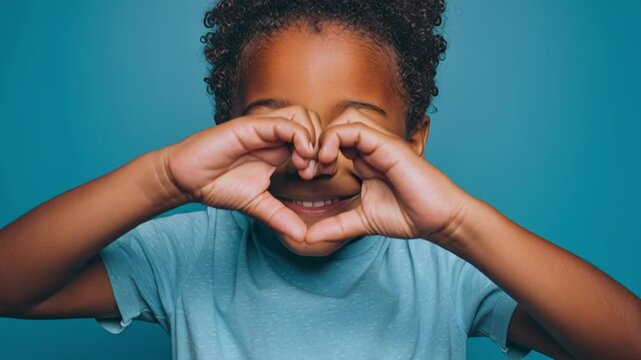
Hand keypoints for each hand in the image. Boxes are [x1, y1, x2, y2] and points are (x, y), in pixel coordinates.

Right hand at [165, 106, 318, 241]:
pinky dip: (299, 136)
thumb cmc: (218, 186)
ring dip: (312, 139)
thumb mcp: (257, 205)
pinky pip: (284, 122)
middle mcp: (274, 136)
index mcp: (278, 150)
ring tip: (305, 164)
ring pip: (303, 115)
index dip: (322, 156)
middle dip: (322, 145)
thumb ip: (280, 217)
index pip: (313, 139)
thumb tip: (302, 237)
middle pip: (314, 122)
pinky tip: (299, 157)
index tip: (318, 178)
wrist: (187, 179)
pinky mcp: (252, 125)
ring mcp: (264, 128)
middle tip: (315, 171)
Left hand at [305, 109, 468, 244]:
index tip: (306, 176)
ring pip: (344, 121)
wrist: (438, 219)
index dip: (315, 155)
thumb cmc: (407, 216)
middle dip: (315, 143)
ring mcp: (380, 144)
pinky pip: (355, 128)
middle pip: (336, 126)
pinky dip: (335, 138)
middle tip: (308, 169)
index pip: (333, 142)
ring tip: (318, 164)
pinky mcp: (387, 145)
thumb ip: (335, 226)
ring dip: (323, 139)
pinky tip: (328, 160)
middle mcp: (371, 148)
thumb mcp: (361, 222)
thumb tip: (307, 239)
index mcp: (365, 160)